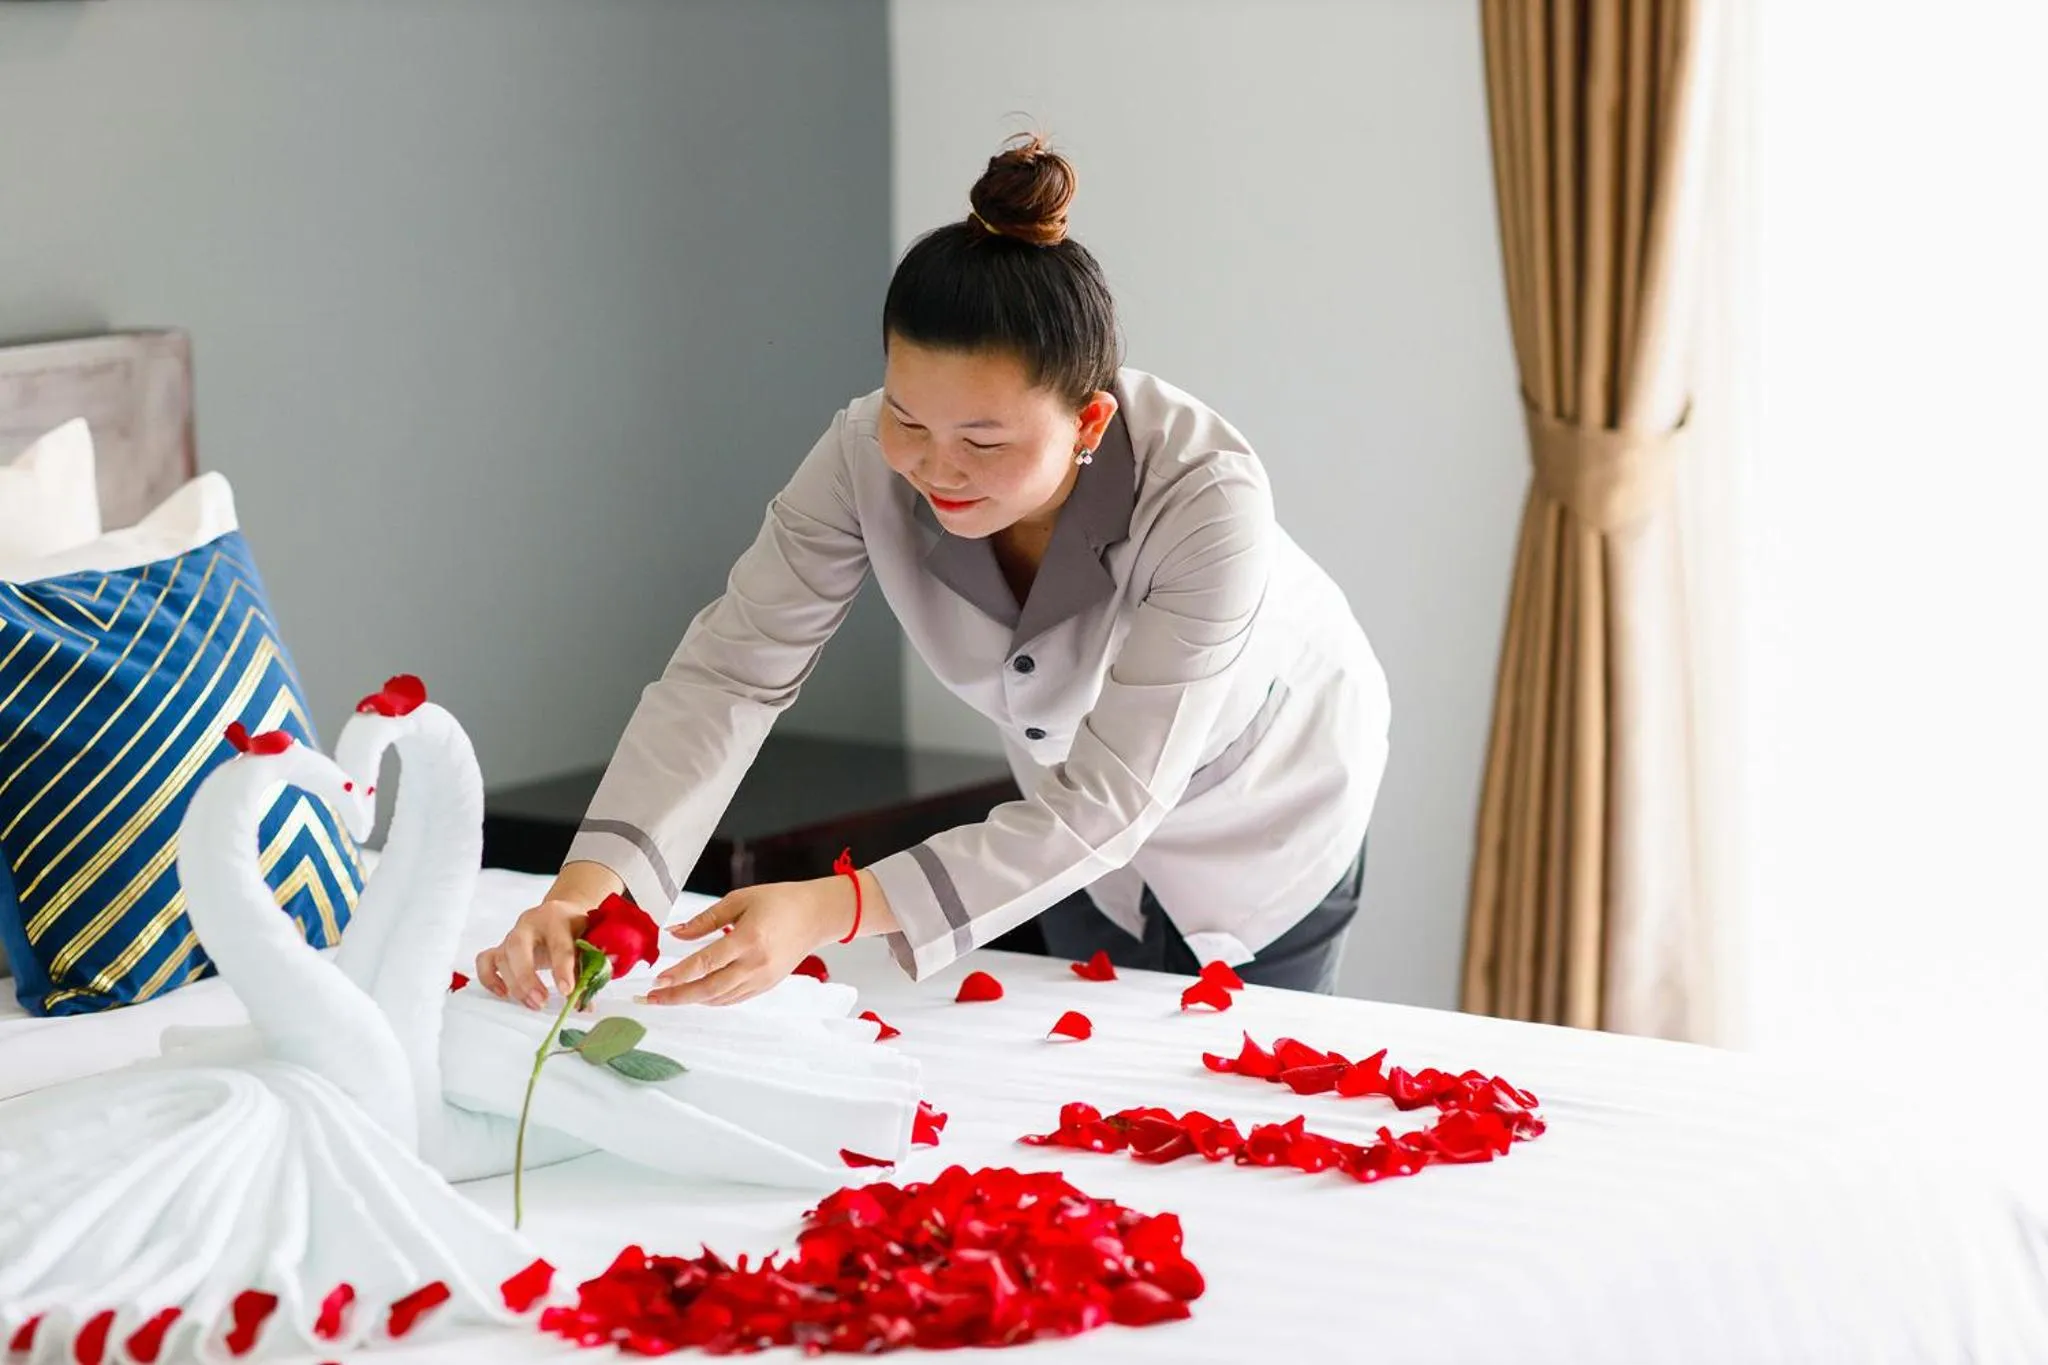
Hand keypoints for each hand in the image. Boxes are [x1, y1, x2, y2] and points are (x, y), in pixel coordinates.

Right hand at [475, 899, 591, 1009]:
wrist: (560, 913)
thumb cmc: (573, 928)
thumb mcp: (586, 942)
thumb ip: (585, 971)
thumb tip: (585, 1005)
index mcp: (556, 919)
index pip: (559, 944)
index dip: (562, 969)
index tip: (567, 991)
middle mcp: (530, 923)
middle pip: (518, 947)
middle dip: (527, 978)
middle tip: (541, 1001)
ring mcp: (512, 934)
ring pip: (502, 957)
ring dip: (515, 985)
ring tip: (534, 1004)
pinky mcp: (501, 946)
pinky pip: (485, 961)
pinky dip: (489, 979)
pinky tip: (504, 994)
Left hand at [640, 876, 857, 1007]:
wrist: (816, 916)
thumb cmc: (779, 901)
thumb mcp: (740, 899)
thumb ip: (705, 919)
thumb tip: (675, 933)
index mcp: (748, 938)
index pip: (706, 962)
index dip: (679, 974)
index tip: (657, 980)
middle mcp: (756, 963)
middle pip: (709, 988)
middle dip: (678, 996)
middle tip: (652, 999)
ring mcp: (763, 978)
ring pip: (720, 998)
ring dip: (692, 999)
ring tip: (669, 996)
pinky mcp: (767, 985)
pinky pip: (734, 998)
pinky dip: (712, 999)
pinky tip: (697, 994)